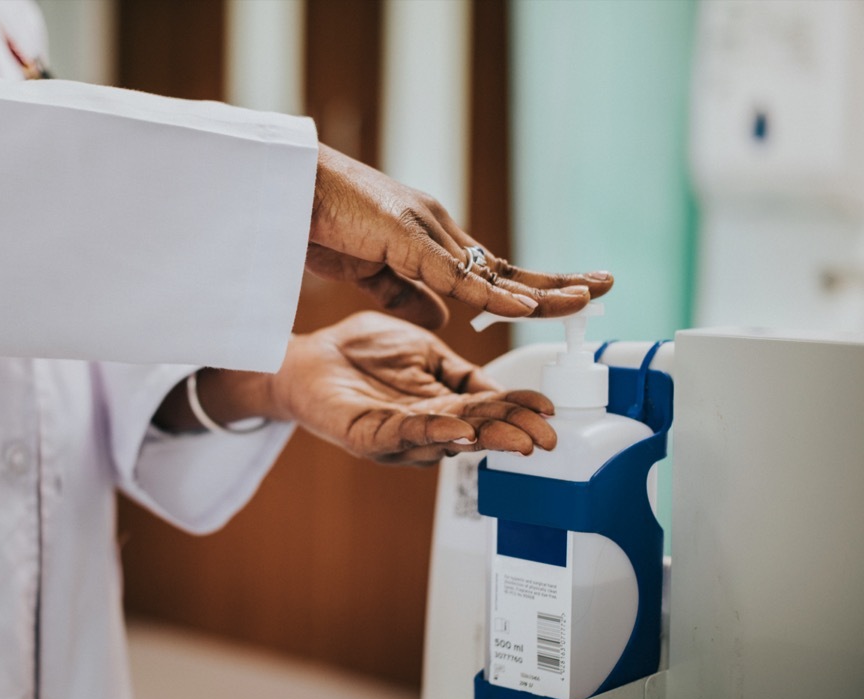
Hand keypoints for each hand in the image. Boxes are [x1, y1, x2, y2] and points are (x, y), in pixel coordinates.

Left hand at [270, 311, 556, 464]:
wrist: (304, 356)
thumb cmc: (360, 353)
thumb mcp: (424, 352)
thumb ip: (459, 370)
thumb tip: (500, 383)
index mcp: (442, 403)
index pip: (488, 408)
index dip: (519, 410)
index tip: (549, 411)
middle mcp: (424, 425)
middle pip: (476, 431)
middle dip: (512, 433)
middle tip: (544, 437)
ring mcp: (396, 435)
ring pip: (446, 439)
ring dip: (483, 438)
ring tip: (515, 437)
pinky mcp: (366, 436)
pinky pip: (402, 435)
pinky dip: (432, 433)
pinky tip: (459, 432)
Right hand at [308, 144, 612, 326]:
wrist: (284, 190)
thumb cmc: (319, 221)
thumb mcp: (370, 271)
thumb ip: (407, 293)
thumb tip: (443, 318)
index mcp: (427, 240)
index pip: (487, 269)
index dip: (526, 286)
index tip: (562, 298)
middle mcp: (436, 230)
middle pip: (505, 264)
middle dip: (555, 280)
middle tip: (605, 285)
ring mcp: (423, 231)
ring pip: (492, 268)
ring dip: (541, 287)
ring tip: (586, 296)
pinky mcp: (403, 238)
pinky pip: (455, 273)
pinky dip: (491, 293)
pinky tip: (524, 305)